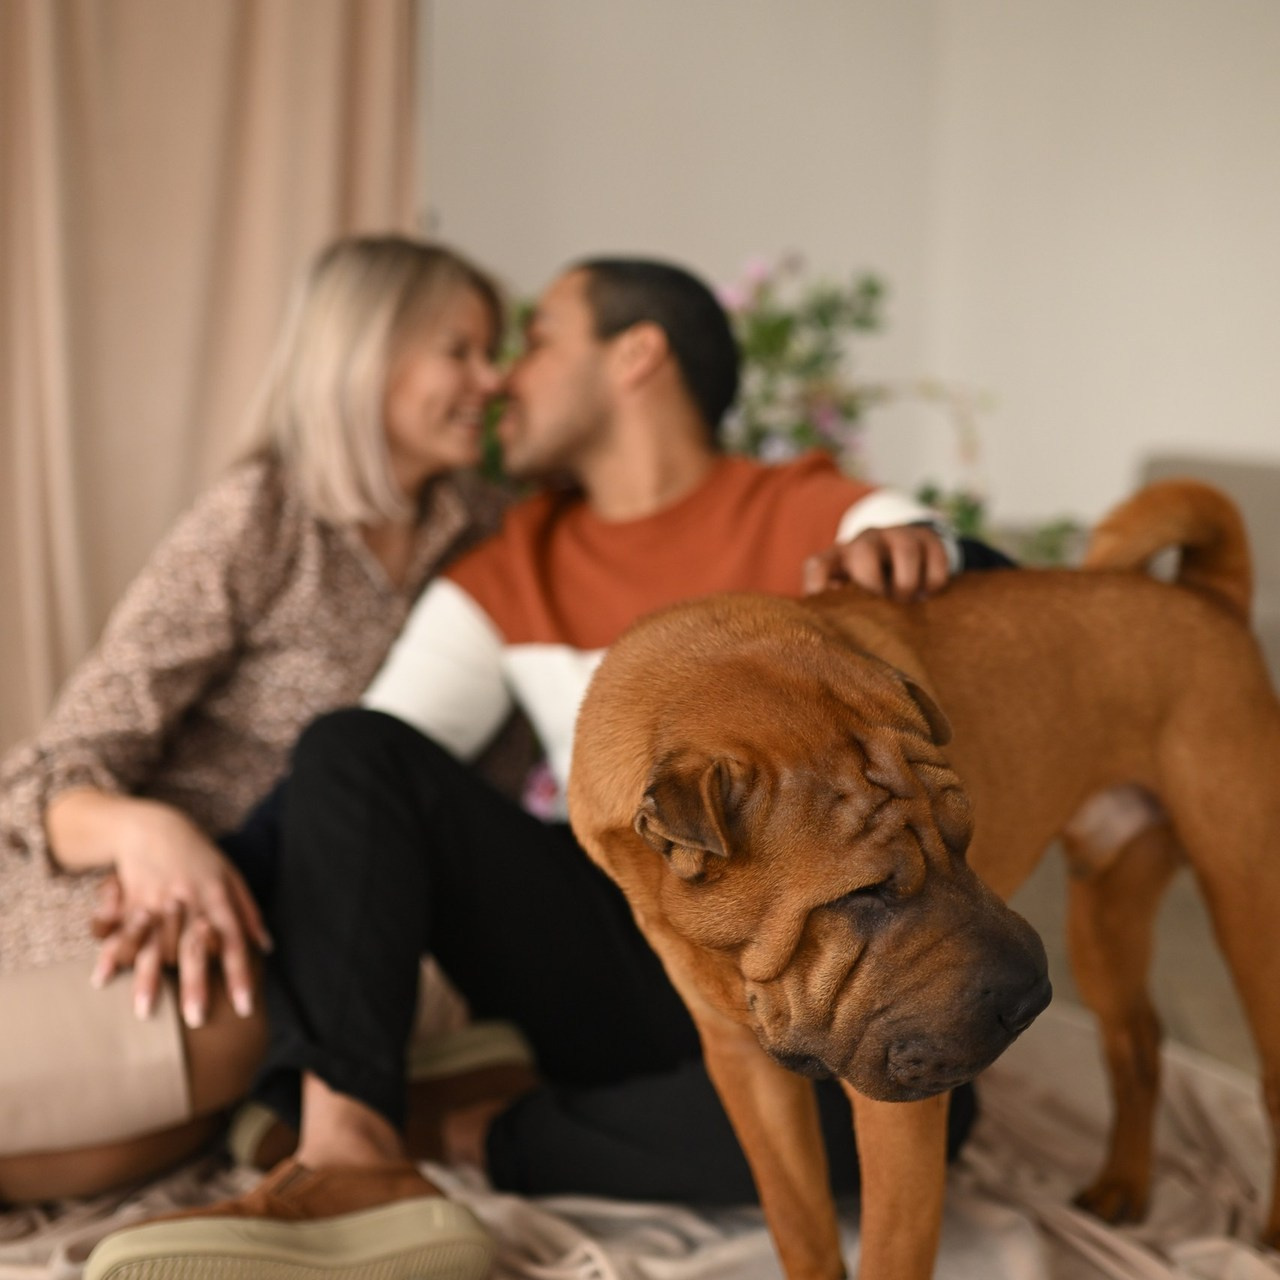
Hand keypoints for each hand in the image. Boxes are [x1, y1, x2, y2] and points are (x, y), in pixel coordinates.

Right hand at [88, 801, 270, 1028]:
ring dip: (147, 979)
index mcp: (217, 897)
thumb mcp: (231, 876)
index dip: (240, 975)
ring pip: (153, 945)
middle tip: (196, 1020)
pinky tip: (101, 979)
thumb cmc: (199, 855)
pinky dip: (109, 954)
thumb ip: (248, 913)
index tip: (244, 1007)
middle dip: (195, 984)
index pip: (233, 942)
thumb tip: (266, 947)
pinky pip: (118, 931)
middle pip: (194, 949)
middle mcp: (188, 901)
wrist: (153, 826)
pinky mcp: (128, 900)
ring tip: (145, 1013)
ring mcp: (155, 901)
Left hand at [803, 525, 950, 600]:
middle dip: (875, 588)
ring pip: (905, 555)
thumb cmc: (870, 584)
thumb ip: (839, 608)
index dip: (819, 587)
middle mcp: (864, 541)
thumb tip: (832, 636)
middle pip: (863, 555)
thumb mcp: (851, 593)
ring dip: (907, 587)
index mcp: (838, 557)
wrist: (908, 554)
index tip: (831, 612)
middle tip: (884, 612)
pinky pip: (934, 563)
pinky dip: (933, 585)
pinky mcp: (927, 538)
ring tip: (908, 604)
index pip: (817, 566)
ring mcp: (897, 534)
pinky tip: (926, 593)